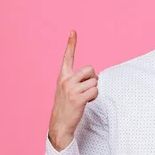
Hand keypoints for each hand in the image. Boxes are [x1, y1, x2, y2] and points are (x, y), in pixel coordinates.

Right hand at [48, 30, 98, 150]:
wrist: (59, 124)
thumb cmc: (66, 105)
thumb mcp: (66, 89)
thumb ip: (76, 79)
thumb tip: (94, 76)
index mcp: (62, 76)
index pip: (67, 56)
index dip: (71, 43)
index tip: (73, 31)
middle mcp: (66, 80)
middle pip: (91, 69)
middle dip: (93, 79)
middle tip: (86, 89)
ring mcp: (71, 89)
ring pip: (95, 81)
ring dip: (94, 90)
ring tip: (84, 98)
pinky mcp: (78, 98)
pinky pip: (95, 91)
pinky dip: (94, 97)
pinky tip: (86, 103)